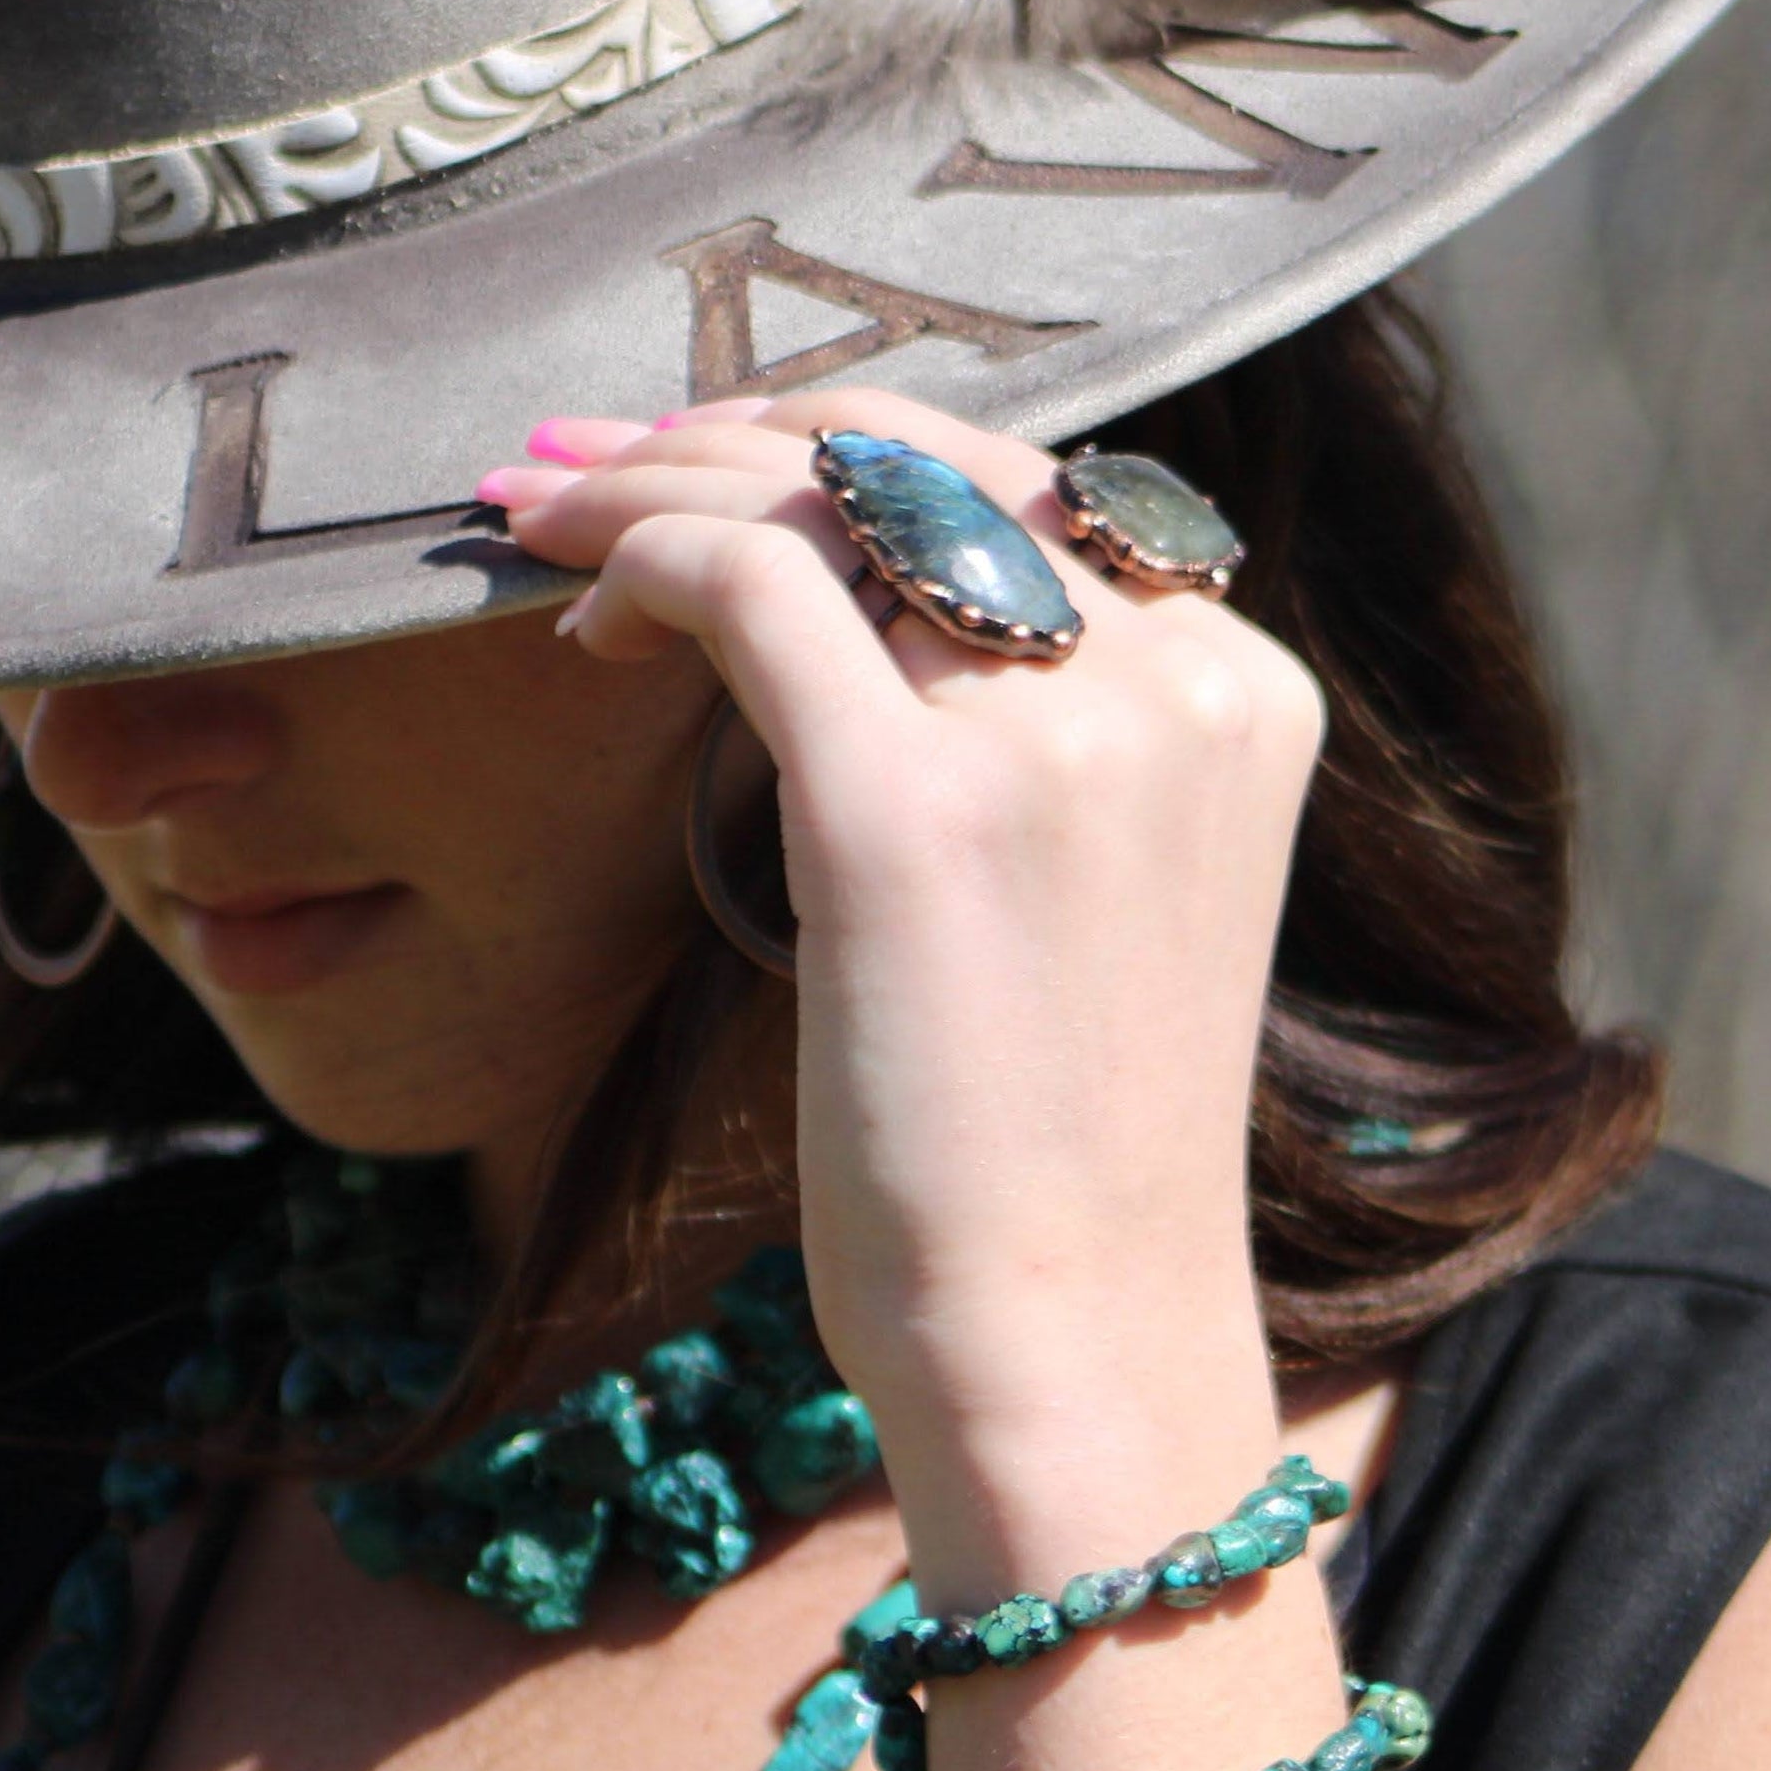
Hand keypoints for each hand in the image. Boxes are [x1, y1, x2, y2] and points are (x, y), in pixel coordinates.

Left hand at [481, 390, 1322, 1520]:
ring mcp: (1054, 735)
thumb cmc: (1038, 1163)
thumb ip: (1034, 748)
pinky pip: (748, 585)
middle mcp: (1171, 680)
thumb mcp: (1094, 905)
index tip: (710, 471)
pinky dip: (639, 562)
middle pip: (931, 452)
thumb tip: (851, 626)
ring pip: (823, 497)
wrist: (1069, 1342)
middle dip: (736, 429)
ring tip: (535, 518)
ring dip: (655, 482)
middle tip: (579, 458)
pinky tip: (574, 624)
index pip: (1032, 487)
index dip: (852, 452)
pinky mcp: (911, 806)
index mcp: (1235, 693)